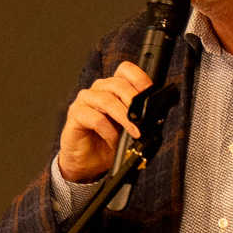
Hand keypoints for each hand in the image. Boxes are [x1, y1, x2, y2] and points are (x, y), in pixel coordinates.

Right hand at [57, 60, 153, 181]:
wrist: (88, 162)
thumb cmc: (108, 143)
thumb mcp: (129, 128)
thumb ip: (139, 117)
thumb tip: (156, 114)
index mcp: (112, 88)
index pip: (125, 70)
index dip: (139, 79)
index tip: (150, 93)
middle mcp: (98, 90)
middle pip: (117, 84)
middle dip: (134, 101)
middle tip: (143, 118)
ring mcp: (85, 101)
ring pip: (107, 100)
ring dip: (123, 118)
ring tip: (133, 132)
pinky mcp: (75, 115)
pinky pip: (95, 118)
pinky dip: (108, 131)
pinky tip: (113, 140)